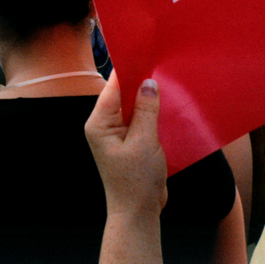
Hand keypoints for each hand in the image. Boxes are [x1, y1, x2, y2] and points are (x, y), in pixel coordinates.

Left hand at [85, 71, 166, 218]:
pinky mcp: (129, 142)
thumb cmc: (136, 180)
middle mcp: (104, 126)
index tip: (141, 52)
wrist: (137, 212)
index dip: (126, 70)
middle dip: (139, 82)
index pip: (111, 89)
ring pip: (132, 107)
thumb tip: (147, 83)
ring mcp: (116, 134)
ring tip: (165, 81)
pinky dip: (150, 113)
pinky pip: (139, 120)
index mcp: (99, 124)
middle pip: (121, 95)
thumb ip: (145, 110)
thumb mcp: (144, 141)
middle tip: (159, 64)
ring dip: (147, 98)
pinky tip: (165, 105)